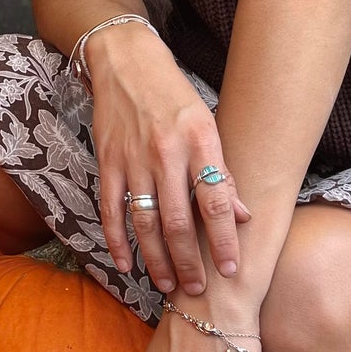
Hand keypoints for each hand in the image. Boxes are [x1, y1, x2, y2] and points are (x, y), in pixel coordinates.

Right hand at [89, 24, 249, 294]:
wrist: (125, 61)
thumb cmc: (173, 94)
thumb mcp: (207, 124)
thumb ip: (222, 171)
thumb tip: (244, 216)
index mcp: (199, 141)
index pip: (216, 201)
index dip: (225, 240)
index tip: (233, 269)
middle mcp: (166, 152)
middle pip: (178, 221)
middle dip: (189, 261)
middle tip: (198, 291)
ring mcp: (133, 158)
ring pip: (145, 222)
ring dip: (156, 259)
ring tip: (168, 285)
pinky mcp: (107, 161)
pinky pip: (111, 209)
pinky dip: (117, 240)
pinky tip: (125, 263)